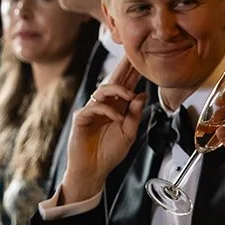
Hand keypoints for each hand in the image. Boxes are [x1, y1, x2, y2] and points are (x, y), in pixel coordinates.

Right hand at [61, 55, 145, 205]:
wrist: (93, 171)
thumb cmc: (109, 154)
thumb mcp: (129, 134)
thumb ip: (135, 115)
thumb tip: (142, 94)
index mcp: (117, 107)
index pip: (126, 85)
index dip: (133, 72)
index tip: (143, 59)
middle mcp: (104, 105)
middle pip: (114, 80)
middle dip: (123, 67)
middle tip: (132, 54)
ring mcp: (91, 110)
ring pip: (103, 89)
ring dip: (119, 89)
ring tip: (130, 96)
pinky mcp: (81, 118)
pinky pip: (94, 107)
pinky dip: (108, 110)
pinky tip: (118, 117)